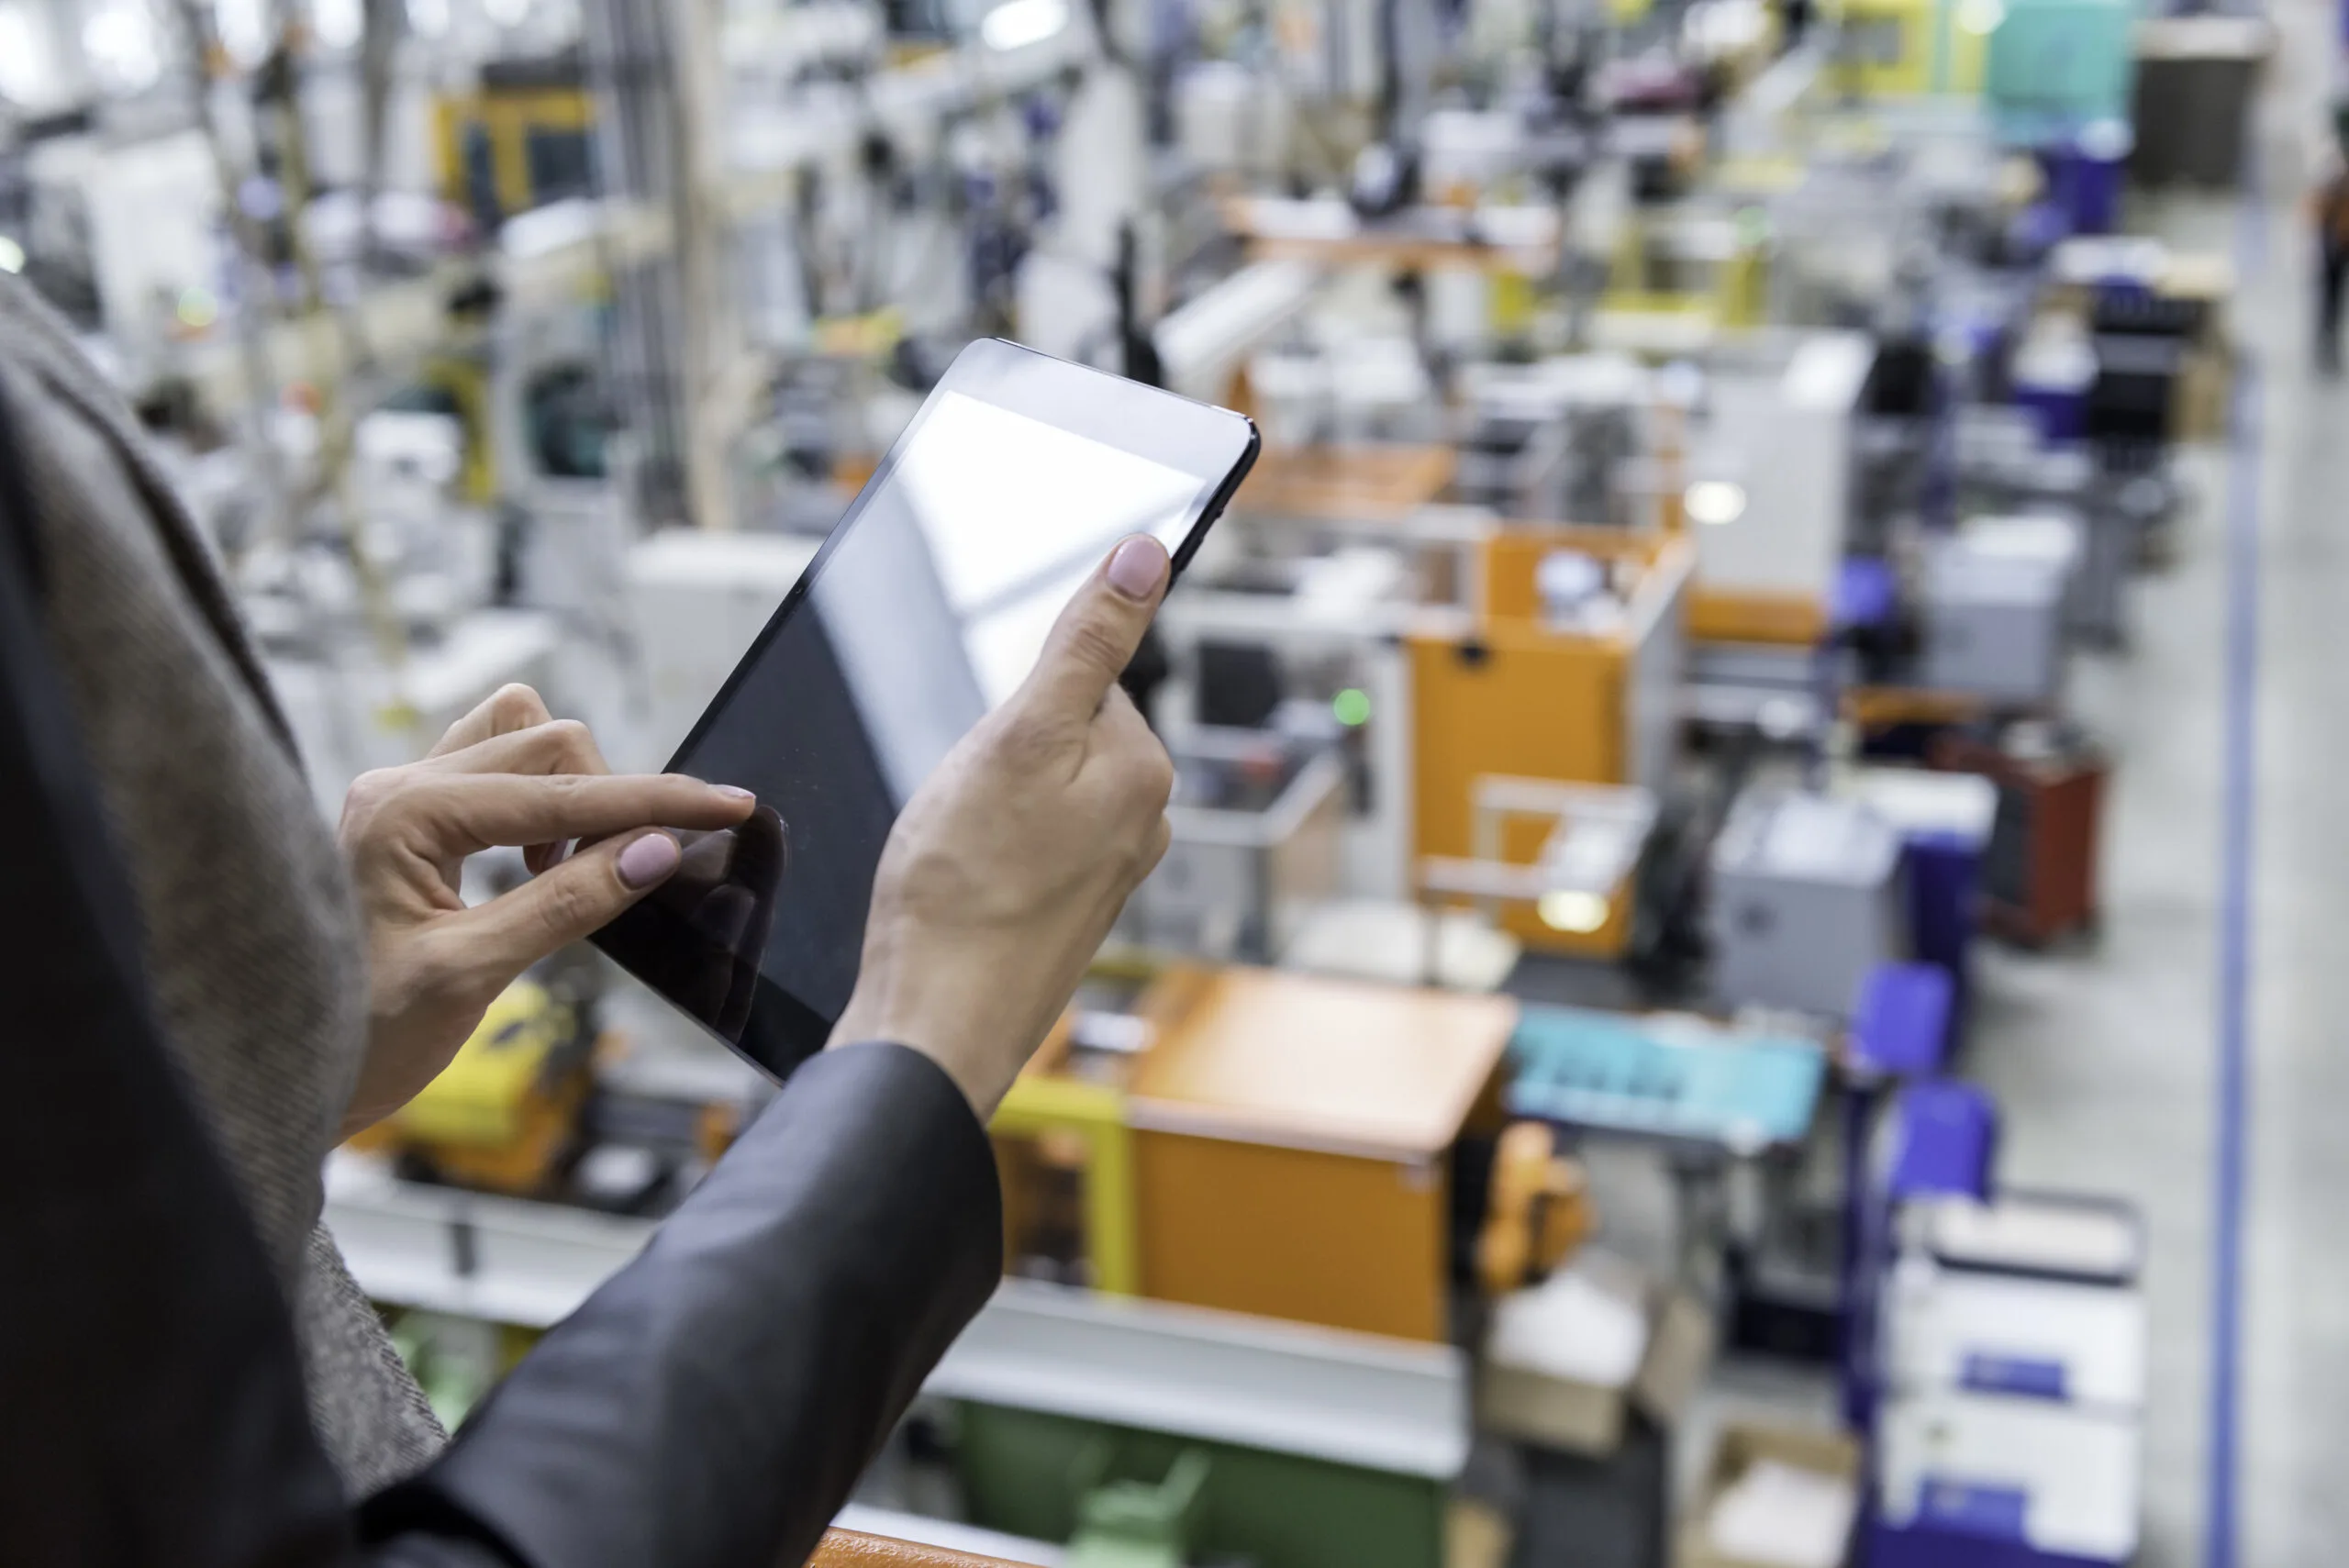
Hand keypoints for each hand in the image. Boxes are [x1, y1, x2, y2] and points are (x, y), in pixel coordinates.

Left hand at [337, 685, 755, 1137]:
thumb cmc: (358, 1037)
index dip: (655, 800)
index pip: (560, 791)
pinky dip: (541, 803)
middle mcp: (397, 785)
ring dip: (572, 791)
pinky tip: (541, 866)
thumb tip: (656, 851)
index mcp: (403, 814)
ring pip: (520, 738)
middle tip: (638, 873)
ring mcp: (400, 797)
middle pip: (547, 743)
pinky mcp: (410, 820)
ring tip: (572, 871)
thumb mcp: (471, 976)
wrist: (279, 1075)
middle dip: (612, 799)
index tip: (730, 805)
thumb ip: (568, 904)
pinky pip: (495, 770)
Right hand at [830, 536, 1176, 1116]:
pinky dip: (983, 852)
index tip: (986, 755)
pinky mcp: (1067, 911)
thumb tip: (1148, 554)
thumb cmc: (961, 890)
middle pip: (1056, 732)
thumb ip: (1087, 641)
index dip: (1013, 704)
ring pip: (1031, 790)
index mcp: (1145, 769)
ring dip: (985, 804)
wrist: (933, 1025)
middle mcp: (1144, 821)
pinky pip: (1020, 844)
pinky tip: (960, 885)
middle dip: (999, 752)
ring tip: (958, 853)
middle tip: (964, 808)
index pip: (1079, 678)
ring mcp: (1107, 872)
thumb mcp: (1017, 735)